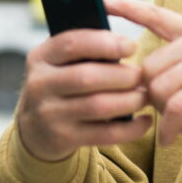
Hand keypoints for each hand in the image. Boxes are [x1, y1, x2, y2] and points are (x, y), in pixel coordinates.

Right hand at [16, 29, 152, 161]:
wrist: (36, 128)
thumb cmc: (61, 84)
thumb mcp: (61, 62)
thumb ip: (86, 50)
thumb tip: (127, 46)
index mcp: (41, 57)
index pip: (71, 44)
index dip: (105, 43)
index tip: (131, 46)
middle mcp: (40, 85)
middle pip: (87, 77)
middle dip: (122, 76)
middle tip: (142, 76)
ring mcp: (49, 114)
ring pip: (98, 106)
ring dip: (129, 101)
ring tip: (144, 96)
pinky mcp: (63, 138)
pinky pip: (104, 134)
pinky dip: (130, 128)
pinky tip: (145, 121)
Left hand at [105, 0, 181, 145]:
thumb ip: (176, 66)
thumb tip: (139, 83)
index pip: (154, 13)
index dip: (126, 7)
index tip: (101, 0)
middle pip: (149, 67)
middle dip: (151, 98)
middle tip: (166, 117)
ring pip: (160, 87)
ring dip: (163, 115)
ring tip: (176, 126)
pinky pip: (177, 105)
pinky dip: (171, 126)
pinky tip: (175, 136)